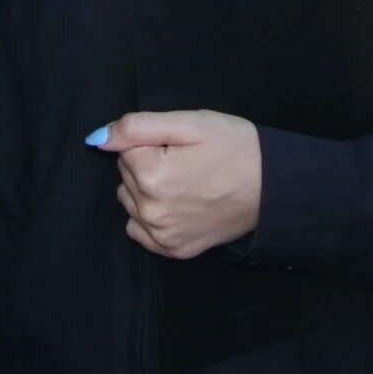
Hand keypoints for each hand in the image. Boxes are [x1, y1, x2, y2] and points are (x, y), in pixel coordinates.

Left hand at [93, 111, 262, 259]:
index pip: (124, 147)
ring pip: (129, 201)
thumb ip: (139, 127)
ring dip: (146, 189)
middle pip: (125, 175)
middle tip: (185, 161)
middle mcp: (149, 211)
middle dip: (147, 163)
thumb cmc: (235, 148)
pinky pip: (139, 230)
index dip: (152, 141)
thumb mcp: (191, 123)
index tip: (179, 145)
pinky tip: (177, 204)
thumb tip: (98, 138)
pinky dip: (150, 216)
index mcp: (150, 175)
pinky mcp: (174, 250)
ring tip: (184, 181)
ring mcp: (161, 235)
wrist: (274, 188)